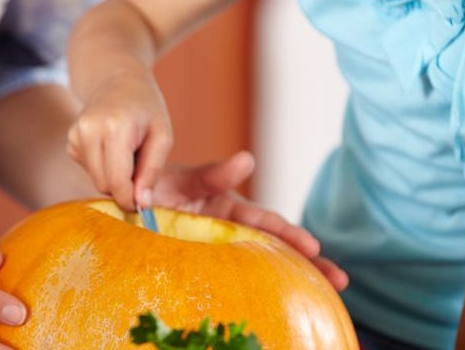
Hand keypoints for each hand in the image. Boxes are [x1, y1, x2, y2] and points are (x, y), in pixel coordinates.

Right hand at [66, 72, 172, 211]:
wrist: (117, 78)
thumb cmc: (146, 107)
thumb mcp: (162, 136)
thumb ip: (152, 171)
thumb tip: (142, 204)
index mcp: (114, 128)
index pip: (118, 182)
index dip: (132, 200)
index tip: (145, 206)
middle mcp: (88, 130)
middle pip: (105, 185)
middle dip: (125, 186)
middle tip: (142, 168)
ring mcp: (75, 135)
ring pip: (96, 181)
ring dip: (114, 176)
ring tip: (128, 152)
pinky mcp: (70, 141)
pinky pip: (90, 170)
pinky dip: (103, 166)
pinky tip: (112, 146)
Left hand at [152, 151, 348, 291]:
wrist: (124, 203)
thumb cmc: (154, 186)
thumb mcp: (182, 179)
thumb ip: (213, 174)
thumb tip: (248, 159)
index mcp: (227, 207)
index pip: (264, 221)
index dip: (289, 234)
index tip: (314, 246)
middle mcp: (229, 229)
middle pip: (273, 245)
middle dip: (307, 260)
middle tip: (340, 279)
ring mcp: (218, 249)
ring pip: (259, 263)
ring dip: (292, 276)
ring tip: (326, 292)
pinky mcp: (205, 264)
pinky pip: (232, 278)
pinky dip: (257, 289)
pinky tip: (278, 305)